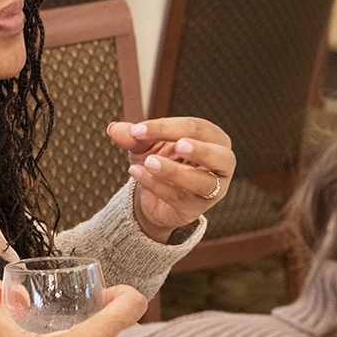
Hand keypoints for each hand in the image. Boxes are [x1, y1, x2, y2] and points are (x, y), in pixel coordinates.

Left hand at [107, 117, 235, 241]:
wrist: (152, 195)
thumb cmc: (160, 159)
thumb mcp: (144, 144)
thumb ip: (133, 136)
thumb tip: (114, 128)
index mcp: (214, 139)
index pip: (197, 128)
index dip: (168, 127)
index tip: (138, 130)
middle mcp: (222, 164)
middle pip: (220, 155)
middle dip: (200, 150)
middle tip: (178, 145)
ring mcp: (213, 190)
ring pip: (203, 183)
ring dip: (176, 172)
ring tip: (150, 162)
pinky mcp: (196, 209)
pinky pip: (180, 198)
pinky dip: (157, 185)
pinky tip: (137, 174)